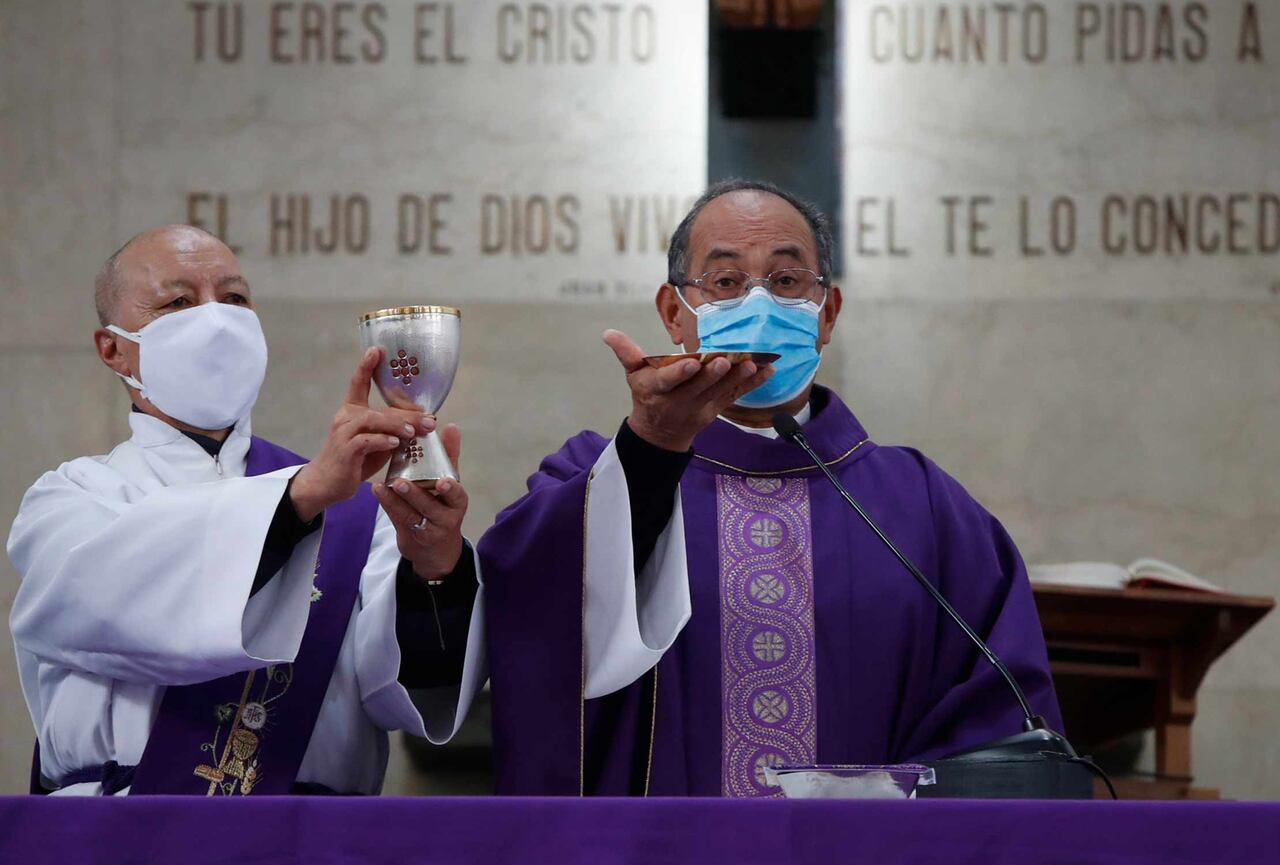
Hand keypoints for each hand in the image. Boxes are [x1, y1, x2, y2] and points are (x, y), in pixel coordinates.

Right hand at [290, 347, 434, 520]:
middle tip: (429, 418)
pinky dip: (382, 441)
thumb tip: (422, 419)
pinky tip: (396, 444)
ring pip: (372, 421)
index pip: (359, 383)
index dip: (366, 365)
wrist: (327, 483)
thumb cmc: (355, 459)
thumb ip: (392, 428)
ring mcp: (343, 433)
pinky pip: (365, 441)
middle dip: (406, 413)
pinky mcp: (344, 451)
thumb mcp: (376, 440)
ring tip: (414, 431)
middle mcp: (346, 417)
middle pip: (379, 408)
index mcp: (352, 410)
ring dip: (396, 425)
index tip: (376, 349)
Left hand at [373, 424, 466, 581]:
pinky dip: (387, 504)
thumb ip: (449, 456)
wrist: (434, 547)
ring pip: (411, 514)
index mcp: (457, 501)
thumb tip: (451, 426)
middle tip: (401, 482)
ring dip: (397, 500)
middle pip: (430, 506)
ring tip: (386, 485)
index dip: (450, 490)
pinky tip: (377, 490)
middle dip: (416, 494)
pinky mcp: (410, 535)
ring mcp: (427, 529)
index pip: (456, 495)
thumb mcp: (449, 484)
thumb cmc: (442, 507)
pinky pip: (398, 518)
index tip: (442, 482)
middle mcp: (445, 517)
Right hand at [603, 330, 771, 451]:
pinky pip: (735, 396)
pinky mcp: (716, 409)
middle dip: (713, 375)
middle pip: (698, 387)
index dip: (680, 373)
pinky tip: (767, 371)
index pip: (667, 382)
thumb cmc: (646, 395)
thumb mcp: (632, 375)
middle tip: (727, 361)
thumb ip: (625, 352)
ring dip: (738, 378)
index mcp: (656, 390)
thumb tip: (608, 333)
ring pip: (720, 392)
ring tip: (752, 364)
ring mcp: (700, 408)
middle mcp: (679, 401)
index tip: (692, 363)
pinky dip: (752, 384)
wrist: (659, 431)